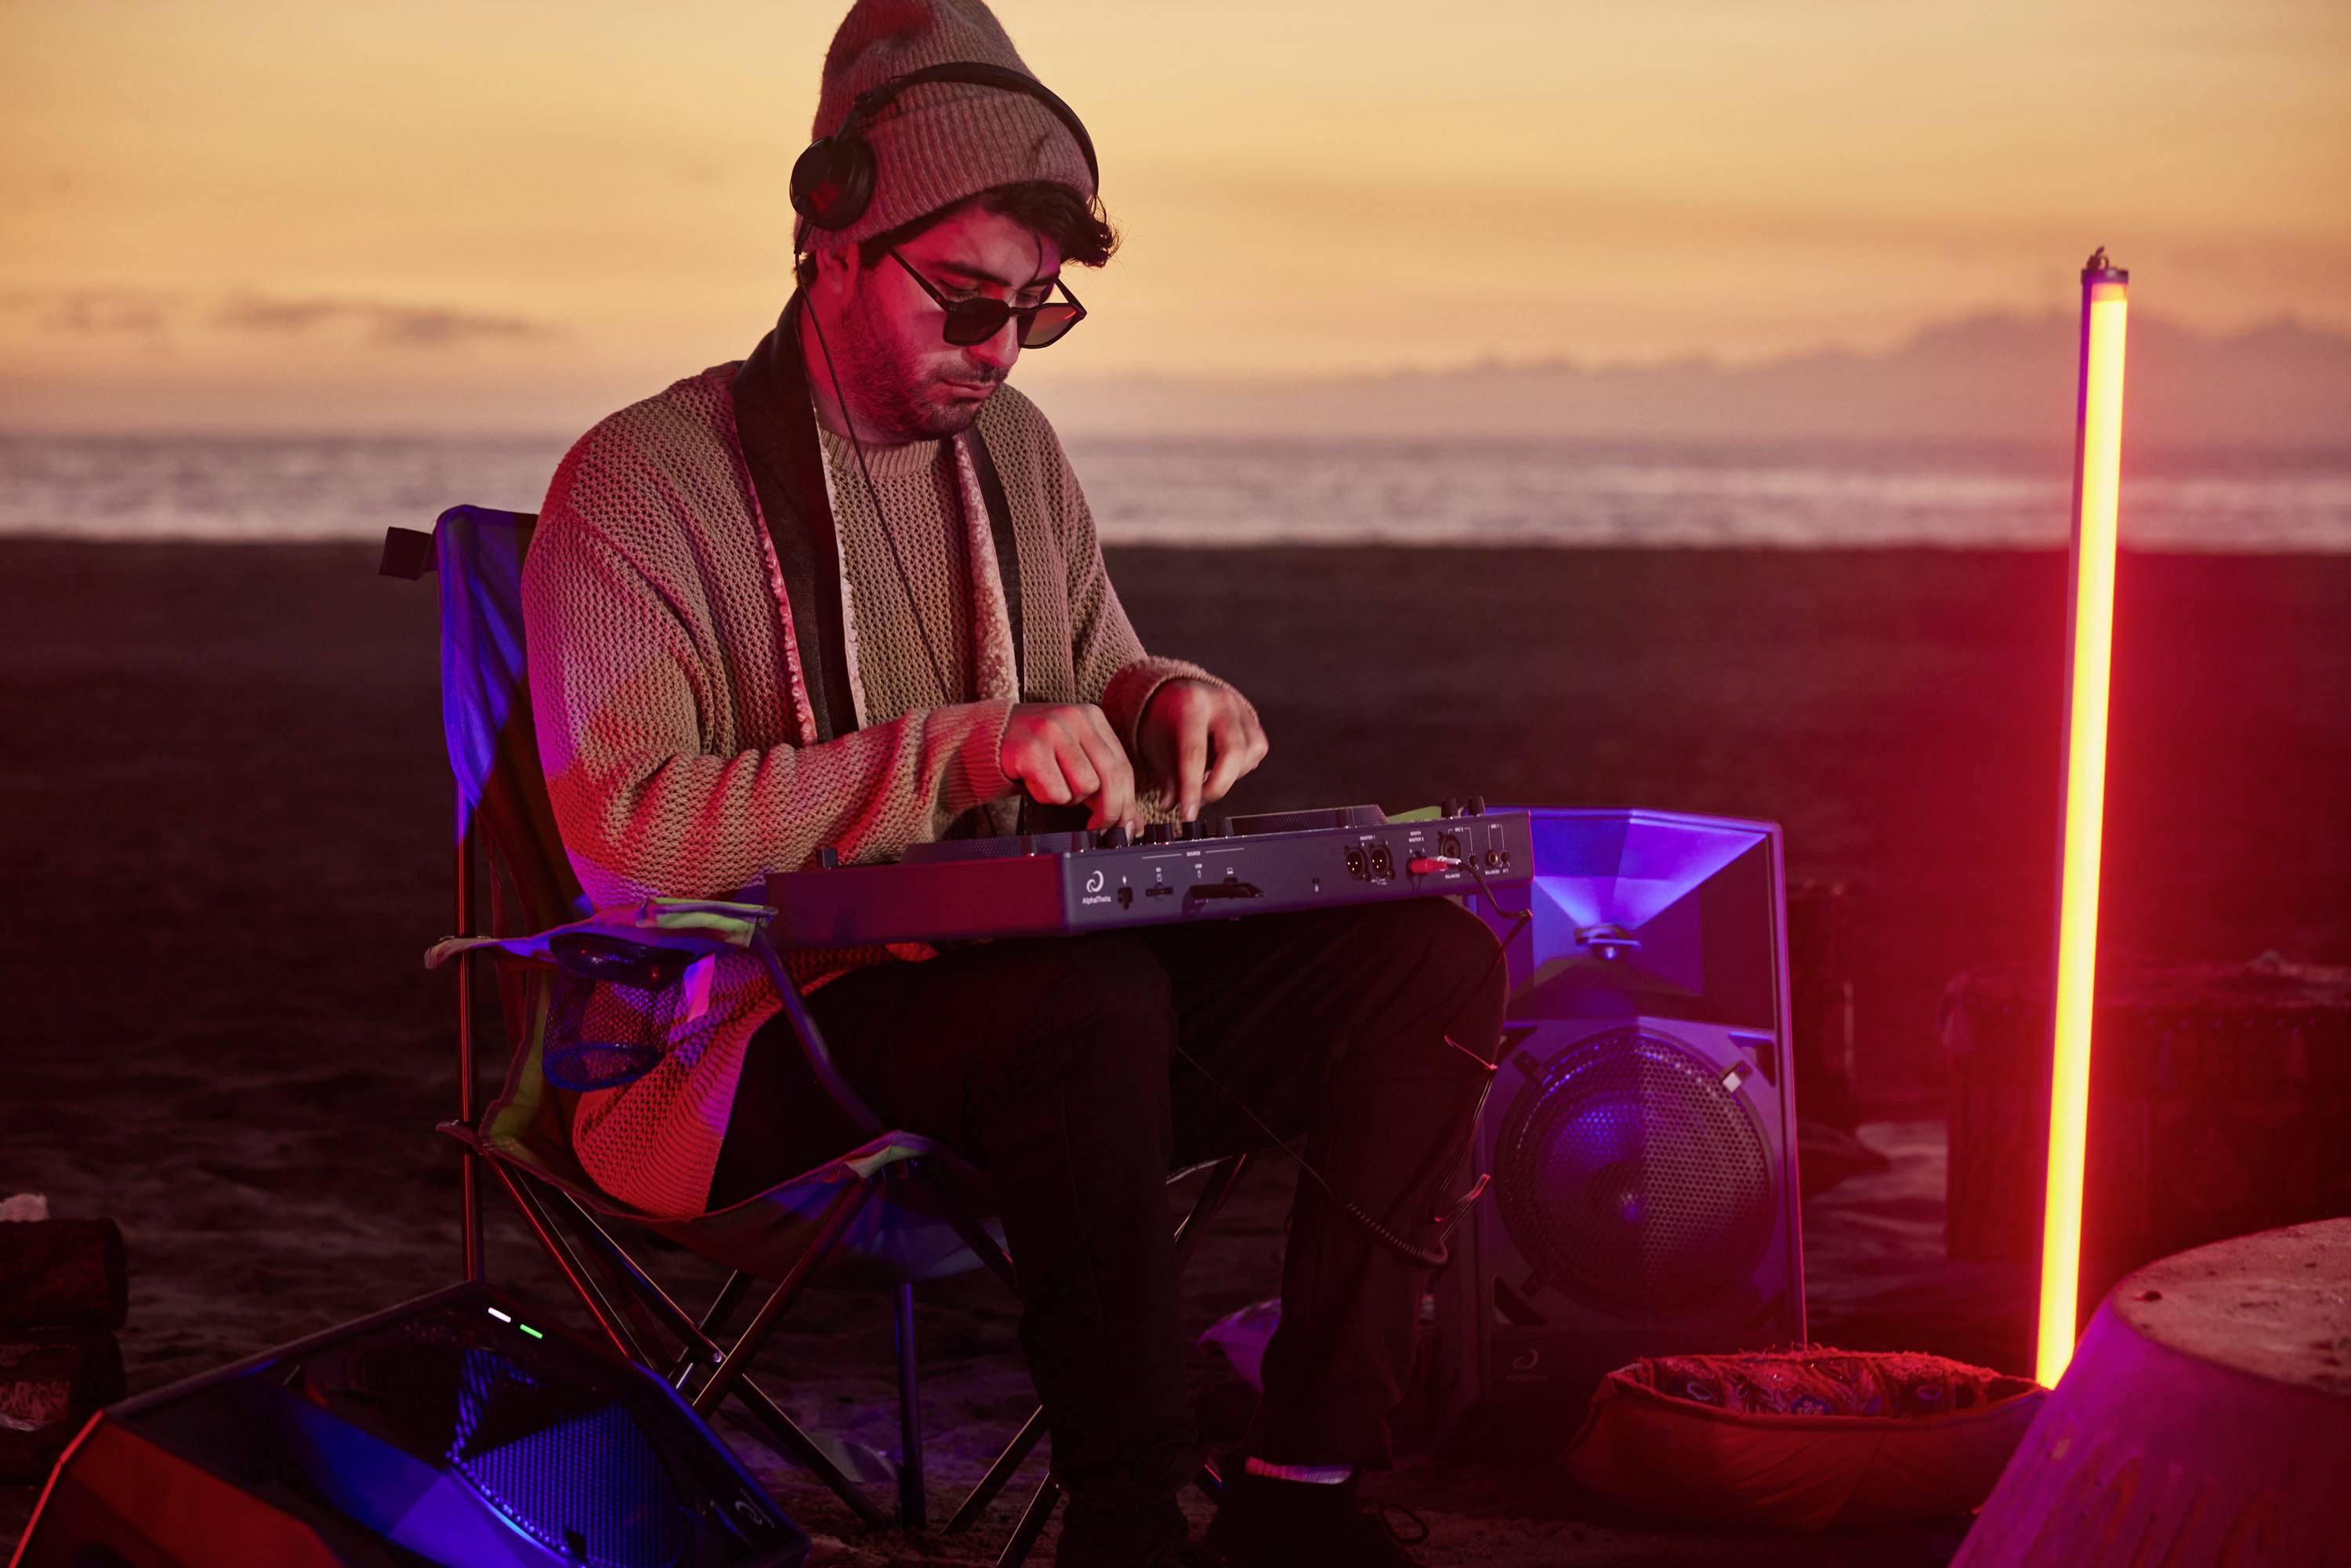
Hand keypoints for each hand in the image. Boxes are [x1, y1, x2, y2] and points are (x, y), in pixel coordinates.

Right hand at [999, 702, 1137, 830]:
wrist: (982, 739)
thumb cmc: (1034, 753)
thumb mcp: (1074, 760)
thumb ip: (1104, 788)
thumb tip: (1133, 824)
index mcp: (1091, 717)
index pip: (1123, 766)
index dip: (1127, 802)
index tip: (1125, 827)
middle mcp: (1074, 718)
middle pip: (1111, 777)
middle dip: (1108, 811)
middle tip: (1098, 828)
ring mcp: (1051, 731)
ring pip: (1084, 787)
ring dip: (1068, 798)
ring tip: (1050, 784)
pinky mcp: (1029, 750)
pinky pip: (1056, 793)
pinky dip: (1046, 797)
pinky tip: (1033, 782)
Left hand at [1138, 679, 1268, 821]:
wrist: (1173, 694)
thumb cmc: (1162, 721)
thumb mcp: (1156, 747)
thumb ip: (1167, 778)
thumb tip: (1171, 805)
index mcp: (1191, 703)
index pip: (1195, 752)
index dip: (1192, 788)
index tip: (1188, 813)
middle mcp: (1220, 701)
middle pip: (1233, 752)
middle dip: (1217, 786)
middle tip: (1198, 801)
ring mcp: (1240, 707)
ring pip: (1250, 753)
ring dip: (1230, 775)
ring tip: (1206, 776)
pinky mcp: (1252, 717)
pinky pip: (1257, 748)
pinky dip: (1242, 765)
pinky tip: (1222, 764)